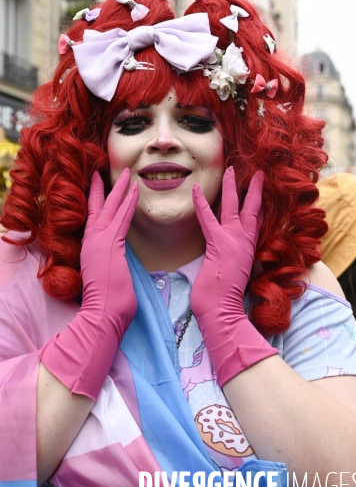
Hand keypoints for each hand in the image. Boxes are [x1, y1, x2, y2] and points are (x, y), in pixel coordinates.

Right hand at [39, 169, 138, 398]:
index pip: (94, 219)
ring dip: (119, 189)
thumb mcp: (108, 278)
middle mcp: (92, 241)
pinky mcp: (108, 244)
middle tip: (110, 171)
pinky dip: (127, 202)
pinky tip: (134, 190)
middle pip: (98, 208)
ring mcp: (98, 241)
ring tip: (126, 174)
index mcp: (90, 248)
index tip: (100, 186)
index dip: (96, 201)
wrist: (102, 314)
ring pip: (109, 208)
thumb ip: (111, 266)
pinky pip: (120, 217)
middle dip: (106, 188)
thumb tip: (117, 266)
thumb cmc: (107, 303)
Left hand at [191, 167, 277, 386]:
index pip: (257, 220)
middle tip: (255, 173)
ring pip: (234, 206)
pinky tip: (195, 189)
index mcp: (249, 248)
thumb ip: (235, 259)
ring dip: (232, 187)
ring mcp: (233, 241)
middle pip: (251, 209)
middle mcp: (245, 241)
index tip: (260, 190)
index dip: (259, 203)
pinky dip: (201, 203)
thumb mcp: (235, 273)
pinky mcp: (219, 243)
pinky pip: (208, 218)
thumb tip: (233, 254)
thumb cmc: (225, 296)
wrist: (223, 311)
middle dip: (253, 189)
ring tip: (231, 169)